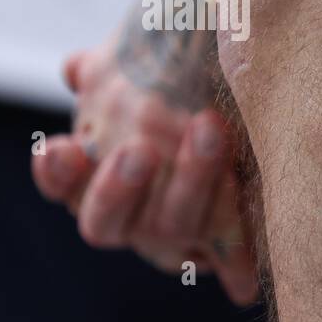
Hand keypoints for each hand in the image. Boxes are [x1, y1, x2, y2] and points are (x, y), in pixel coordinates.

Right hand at [31, 0, 258, 304]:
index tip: (63, 146)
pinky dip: (232, 229)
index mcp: (96, 179)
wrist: (264, 119)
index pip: (62, 184)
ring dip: (191, 181)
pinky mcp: (231, 245)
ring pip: (172, 227)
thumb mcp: (150, 71)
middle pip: (104, 223)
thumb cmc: (192, 91)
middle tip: (140, 151)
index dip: (57, 172)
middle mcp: (131, 219)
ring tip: (209, 129)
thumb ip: (110, 71)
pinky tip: (239, 188)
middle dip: (116, 190)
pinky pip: (228, 250)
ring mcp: (179, 239)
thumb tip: (75, 71)